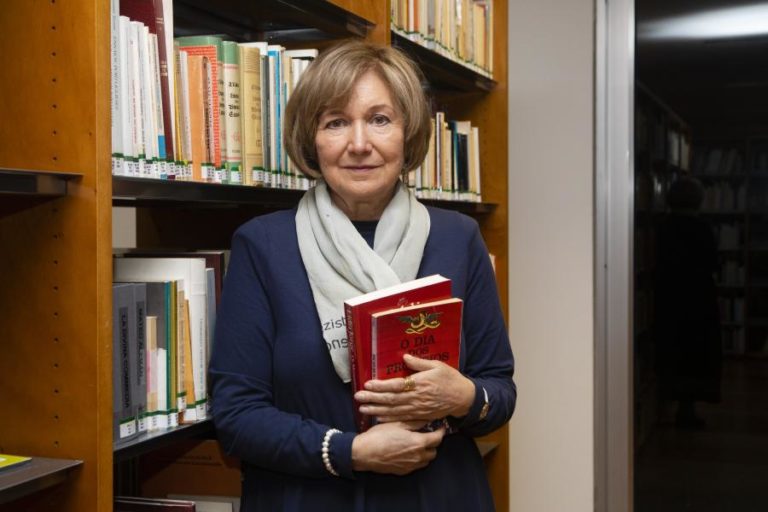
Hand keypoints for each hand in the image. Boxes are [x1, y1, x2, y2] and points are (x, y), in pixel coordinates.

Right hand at [351, 420, 445, 474]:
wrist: (364, 453)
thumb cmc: (380, 435)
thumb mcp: (397, 423)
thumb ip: (415, 422)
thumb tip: (427, 419)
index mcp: (418, 443)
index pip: (438, 439)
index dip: (441, 432)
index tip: (440, 427)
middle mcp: (417, 457)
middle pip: (434, 451)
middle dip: (433, 443)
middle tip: (428, 434)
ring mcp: (411, 466)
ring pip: (426, 460)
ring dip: (425, 452)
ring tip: (418, 443)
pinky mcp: (403, 471)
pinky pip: (416, 466)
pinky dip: (417, 459)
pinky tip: (408, 451)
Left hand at [354, 354, 474, 422]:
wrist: (463, 398)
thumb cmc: (450, 379)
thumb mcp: (437, 366)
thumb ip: (419, 363)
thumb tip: (404, 356)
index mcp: (419, 384)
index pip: (396, 385)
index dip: (381, 385)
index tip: (367, 383)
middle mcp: (416, 398)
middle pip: (391, 399)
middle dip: (373, 398)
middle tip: (358, 397)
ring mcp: (418, 409)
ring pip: (394, 411)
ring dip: (377, 410)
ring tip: (362, 409)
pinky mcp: (420, 417)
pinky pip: (402, 419)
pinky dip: (389, 419)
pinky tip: (378, 418)